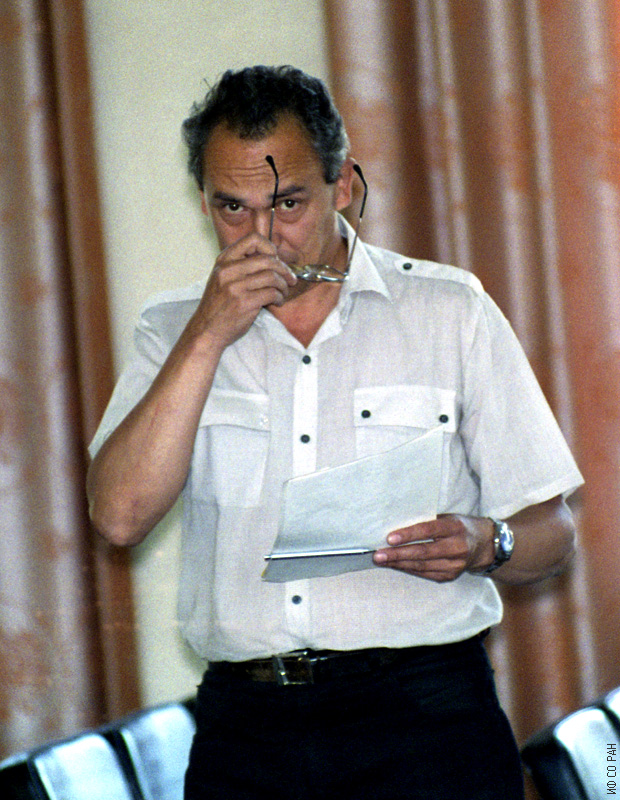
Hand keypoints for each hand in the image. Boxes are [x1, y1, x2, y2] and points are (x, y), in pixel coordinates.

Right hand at [194, 232, 296, 348]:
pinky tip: (277, 302)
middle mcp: (228, 270)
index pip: (252, 239)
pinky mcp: (244, 302)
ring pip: (272, 277)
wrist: (206, 330)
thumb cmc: (219, 305)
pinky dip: (279, 298)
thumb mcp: (223, 278)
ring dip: (283, 286)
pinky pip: (272, 293)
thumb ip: (241, 266)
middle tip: (290, 279)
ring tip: (282, 293)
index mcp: (223, 260)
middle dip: (284, 269)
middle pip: (268, 259)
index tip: (276, 259)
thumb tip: (274, 258)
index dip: (270, 248)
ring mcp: (235, 286)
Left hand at [373, 515, 494, 582]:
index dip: (408, 534)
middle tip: (378, 554)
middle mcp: (456, 547)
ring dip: (399, 563)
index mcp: (455, 528)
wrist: (485, 545)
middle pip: (423, 552)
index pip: (428, 531)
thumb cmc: (459, 526)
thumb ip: (428, 520)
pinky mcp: (450, 576)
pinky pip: (425, 574)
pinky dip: (408, 569)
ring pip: (422, 566)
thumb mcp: (448, 517)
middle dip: (397, 554)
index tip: (389, 538)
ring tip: (381, 560)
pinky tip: (395, 565)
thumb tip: (397, 521)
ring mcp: (455, 565)